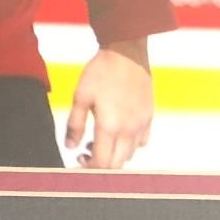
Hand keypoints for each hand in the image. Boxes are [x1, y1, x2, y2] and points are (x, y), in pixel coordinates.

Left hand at [64, 39, 153, 169]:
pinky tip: (119, 132)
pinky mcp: (149, 117)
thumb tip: (70, 146)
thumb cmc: (101, 71)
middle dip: (100, 165)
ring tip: (100, 140)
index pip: (101, 163)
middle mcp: (129, 130)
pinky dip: (129, 145)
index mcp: (110, 126)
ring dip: (115, 155)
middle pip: (117, 164)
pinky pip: (142, 142)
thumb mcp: (80, 96)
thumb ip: (75, 124)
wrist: (127, 52)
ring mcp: (142, 124)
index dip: (88, 168)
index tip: (79, 159)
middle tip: (86, 152)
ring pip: (130, 155)